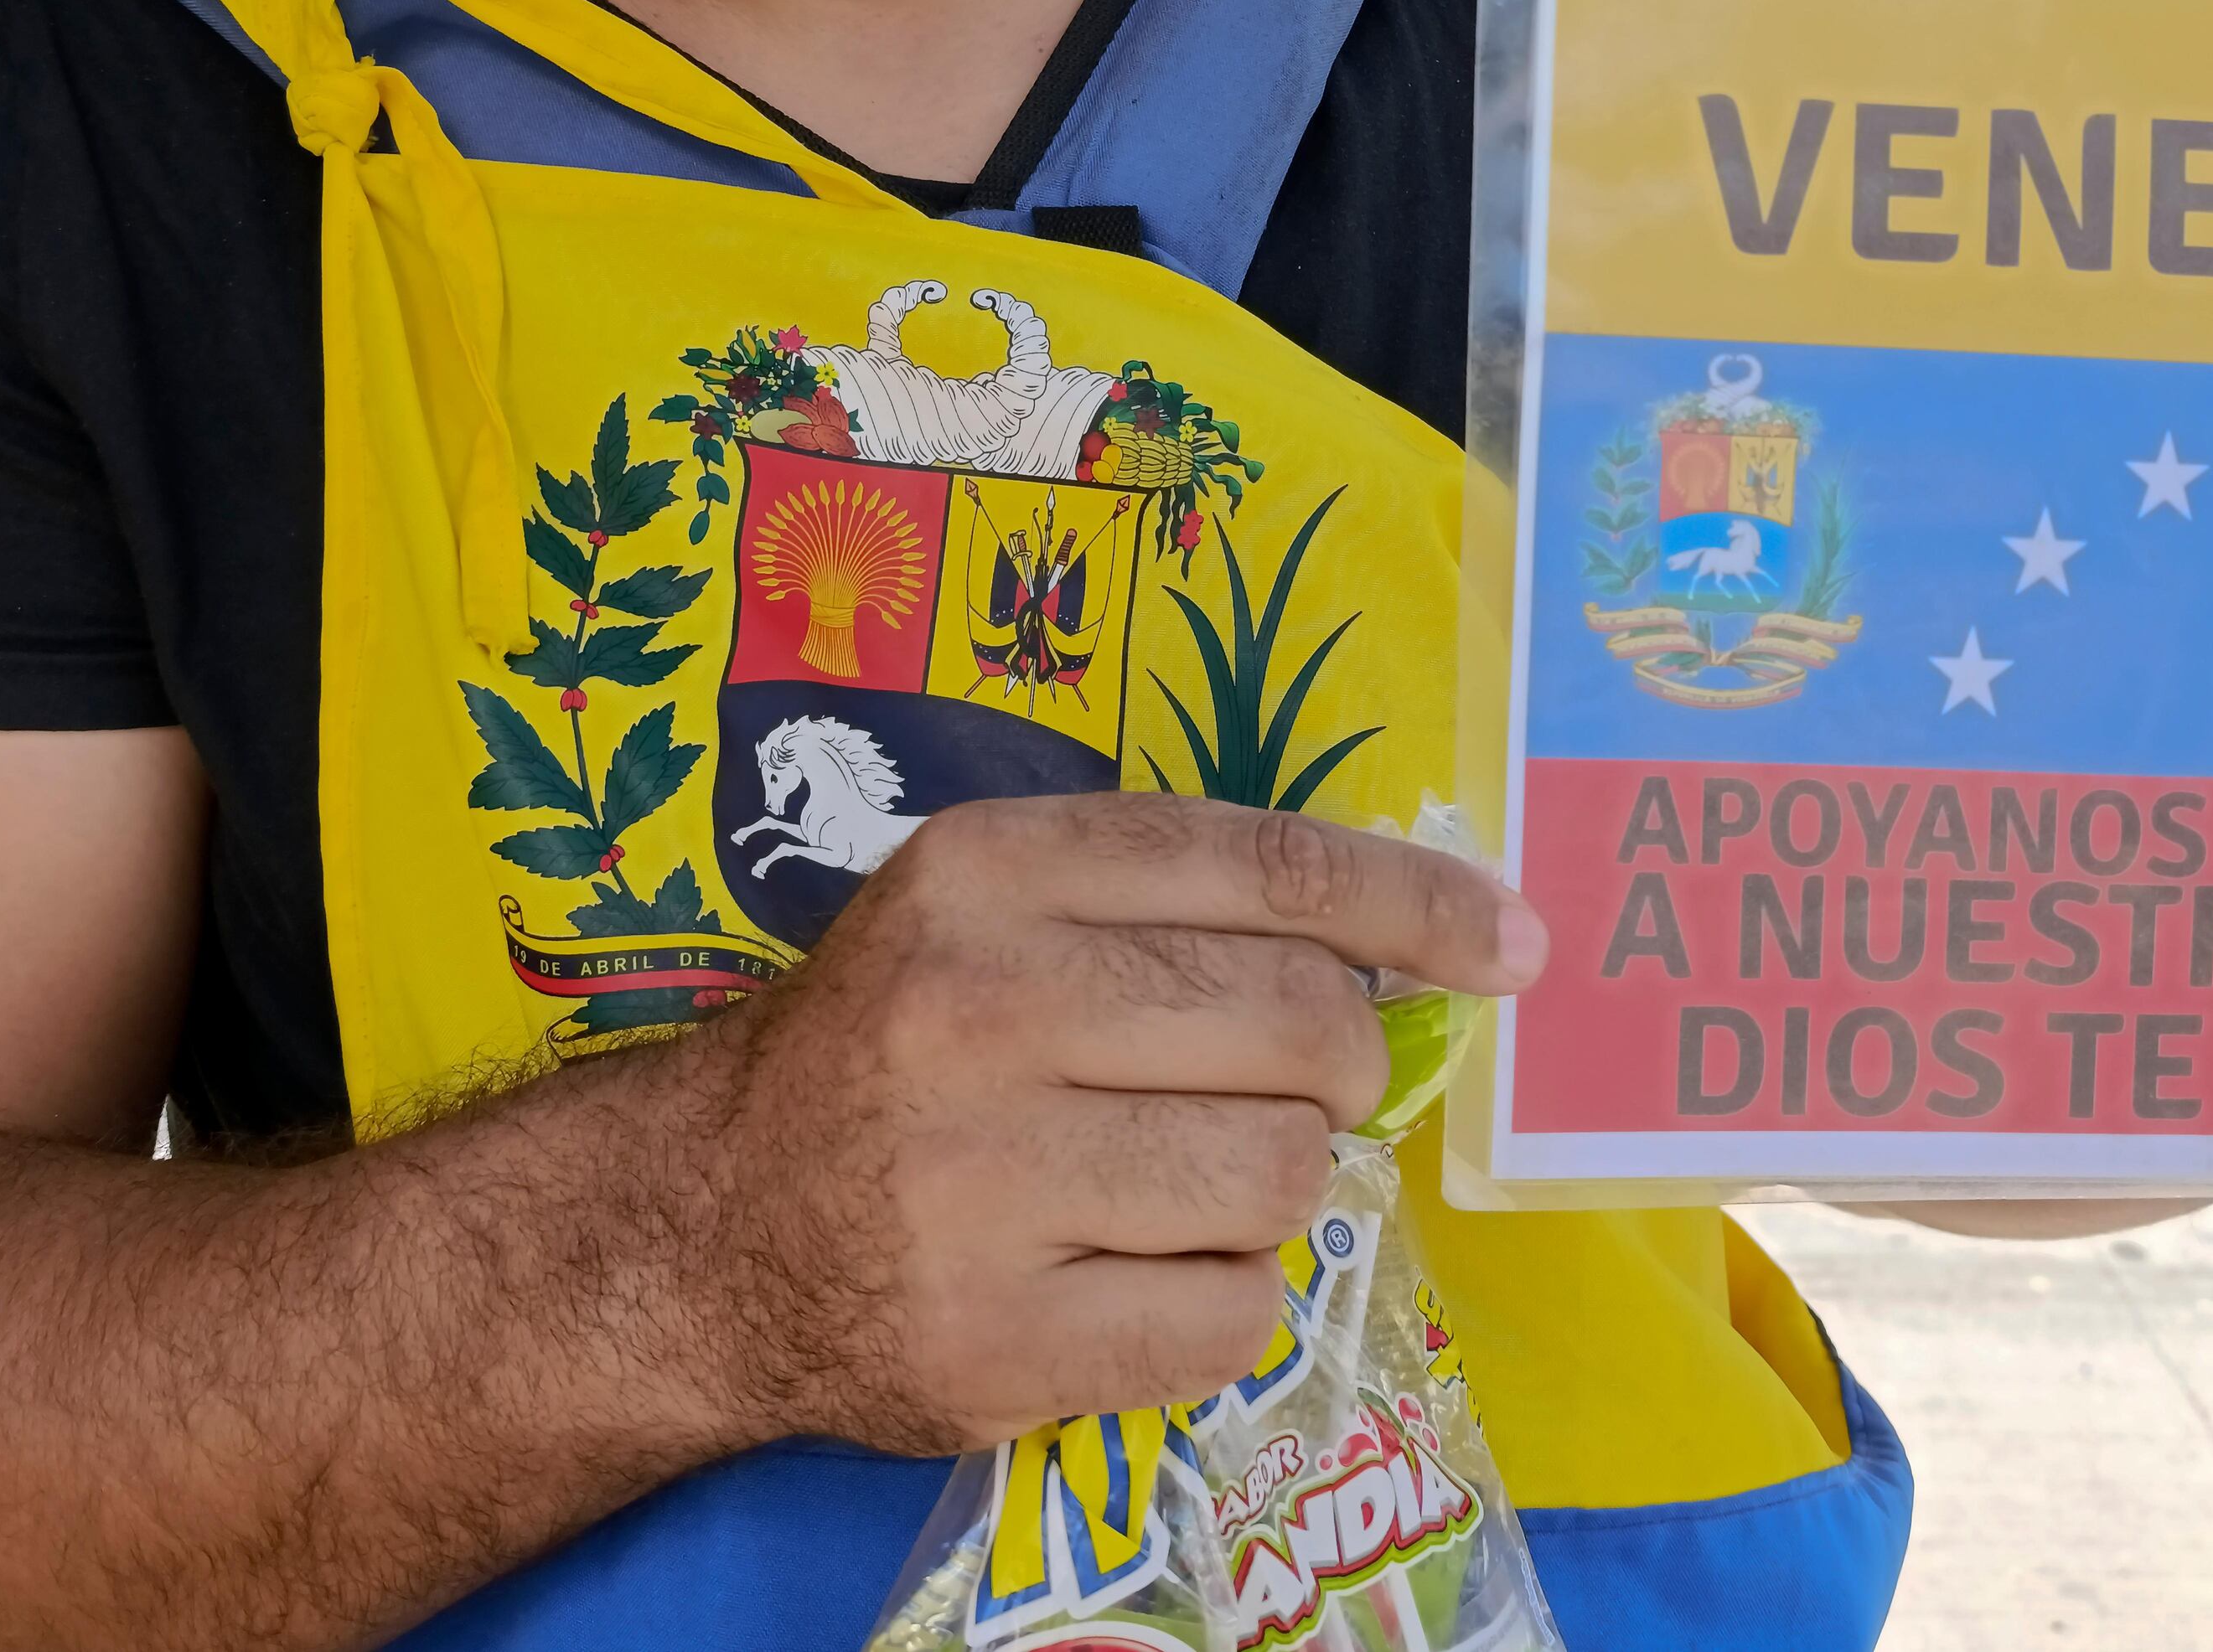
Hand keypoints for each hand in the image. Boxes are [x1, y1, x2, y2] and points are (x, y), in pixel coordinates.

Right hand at [684, 794, 1544, 1455]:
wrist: (700, 1228)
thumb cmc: (893, 1051)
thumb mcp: (993, 912)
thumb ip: (1177, 903)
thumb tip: (1432, 943)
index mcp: (989, 874)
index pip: (1265, 871)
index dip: (1414, 908)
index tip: (1512, 946)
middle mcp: (978, 1011)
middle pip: (1302, 1026)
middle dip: (1331, 1066)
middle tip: (1269, 1087)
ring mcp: (980, 1185)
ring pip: (1283, 1177)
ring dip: (1273, 1188)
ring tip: (1173, 1182)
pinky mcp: (995, 1341)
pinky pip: (1233, 1315)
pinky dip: (1223, 1302)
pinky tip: (1136, 1276)